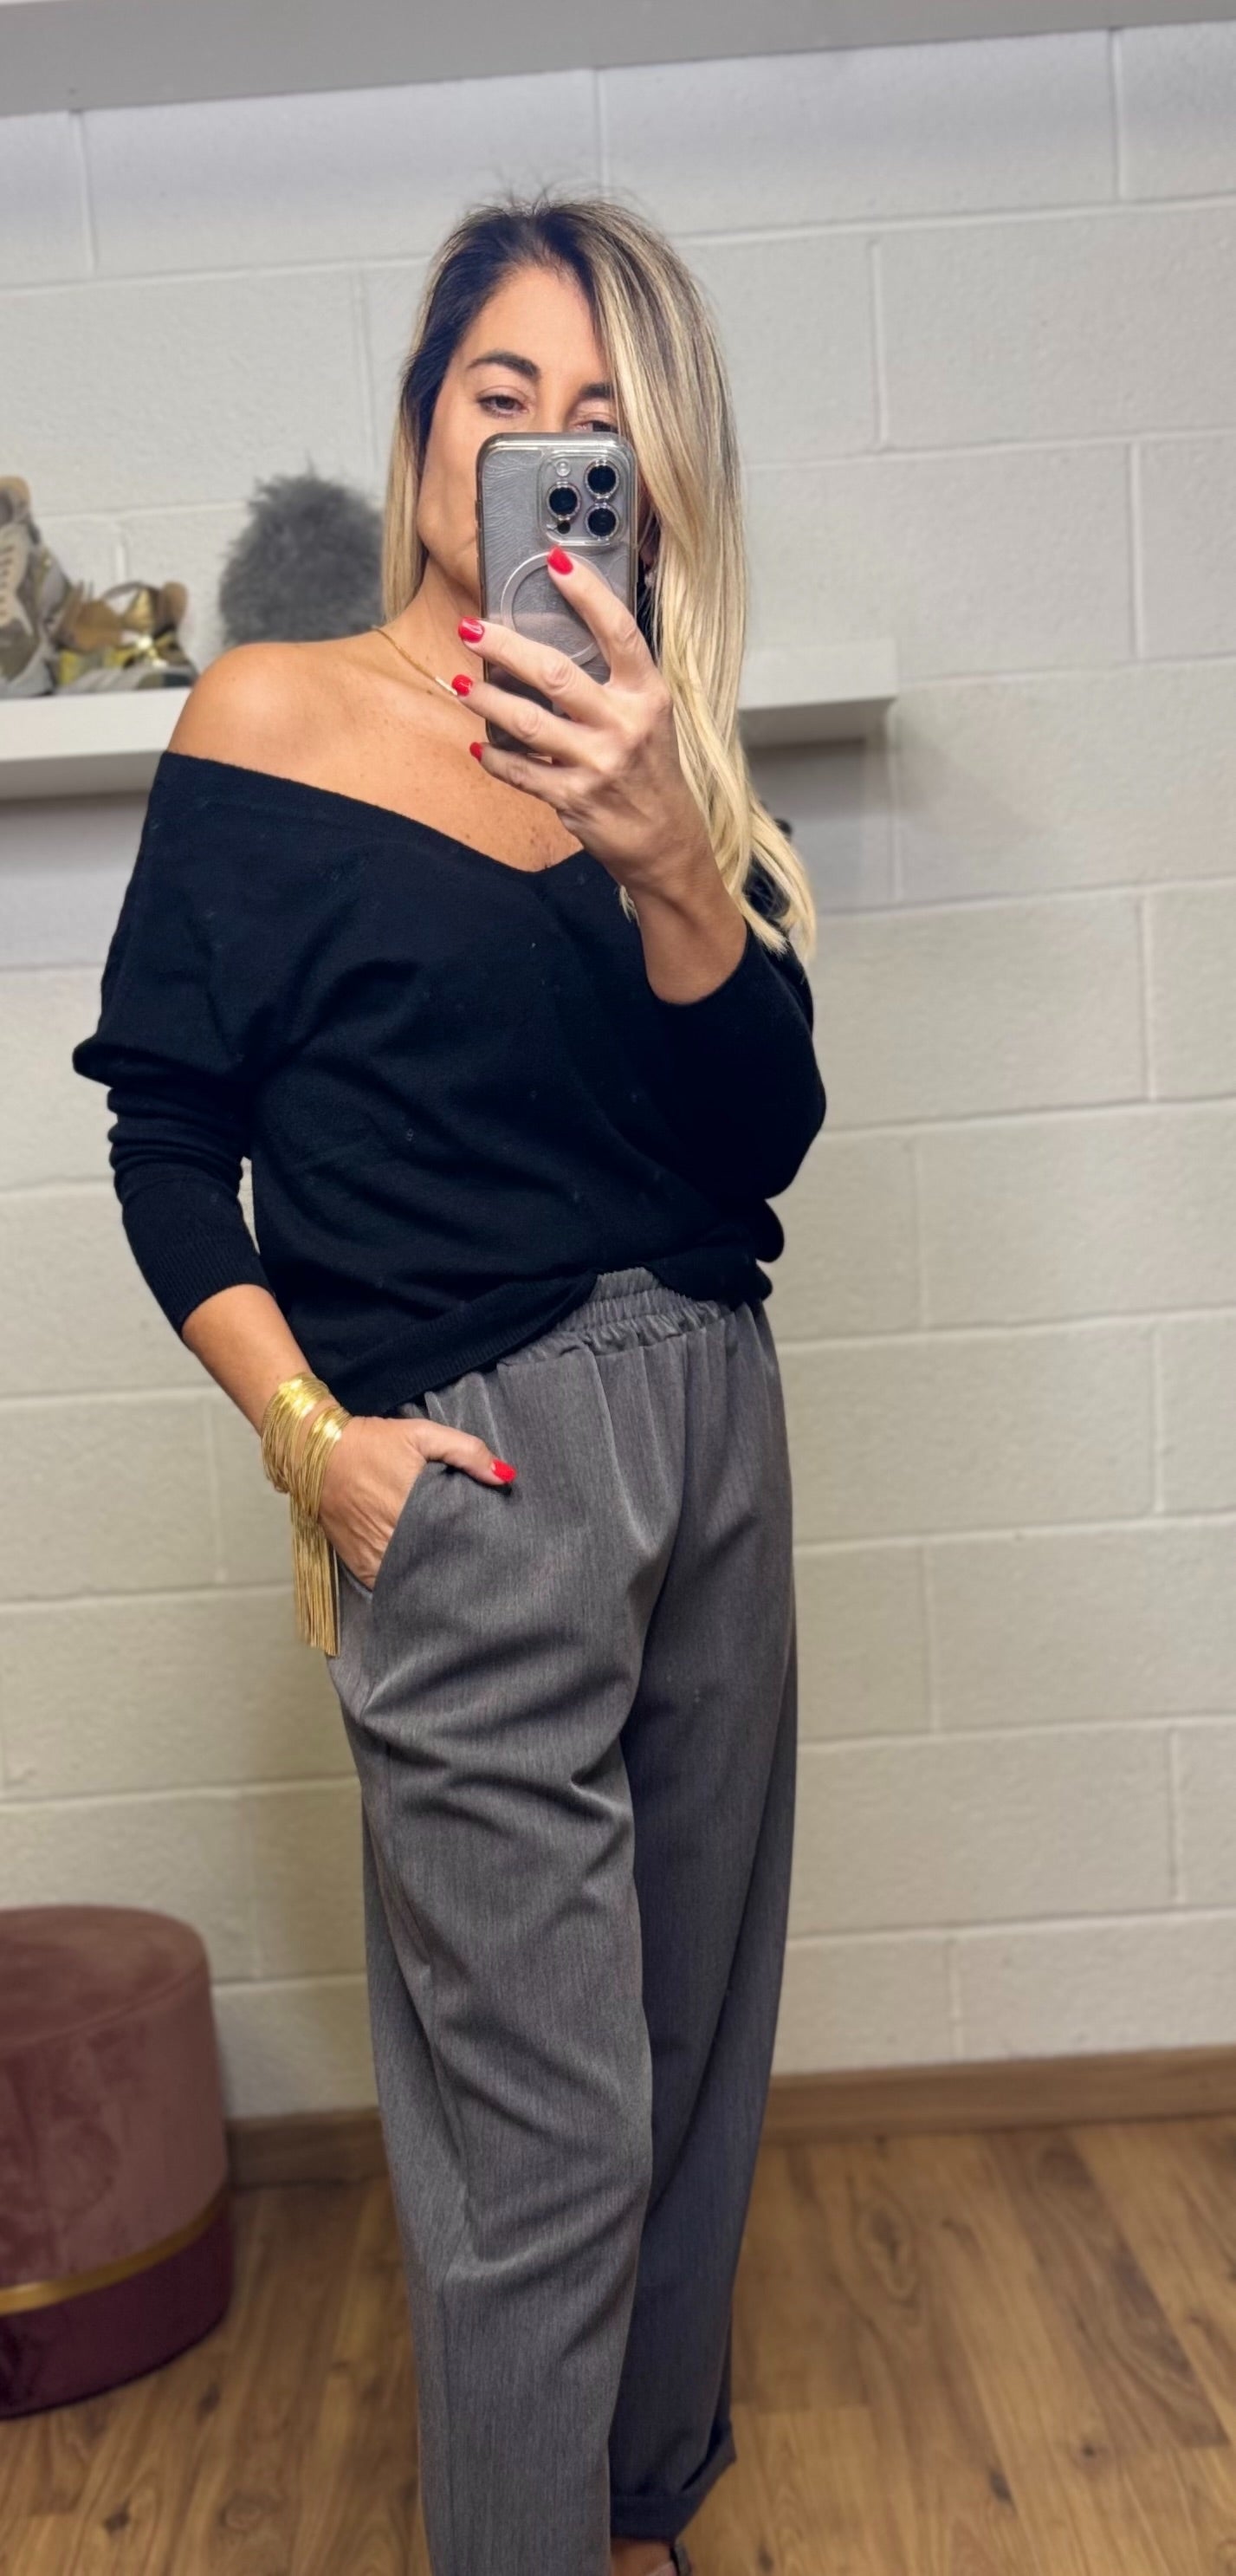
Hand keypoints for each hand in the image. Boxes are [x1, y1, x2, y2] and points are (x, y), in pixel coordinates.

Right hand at [314, 1413, 515, 1592]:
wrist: (317, 1454)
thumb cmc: (373, 1443)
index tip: (489, 1547)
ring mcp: (375, 1555)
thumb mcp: (422, 1435)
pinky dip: (402, 1581)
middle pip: (437, 1562)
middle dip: (455, 1563)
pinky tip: (417, 1576)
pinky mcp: (359, 1564)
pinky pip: (387, 1583)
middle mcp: (395, 1538)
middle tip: (475, 1562)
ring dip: (429, 1575)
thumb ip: (466, 1452)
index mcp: (416, 1508)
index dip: (474, 1545)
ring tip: (449, 1572)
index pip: (457, 1540)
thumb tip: (505, 1476)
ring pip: (412, 1577)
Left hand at [453, 549, 713, 897]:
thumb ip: (614, 680)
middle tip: (472, 629)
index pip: (618, 631)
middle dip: (505, 647)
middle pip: (555, 673)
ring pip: (527, 723)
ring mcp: (598, 764)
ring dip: (486, 700)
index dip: (586, 593)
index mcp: (647, 695)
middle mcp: (625, 725)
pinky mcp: (573, 799)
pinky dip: (494, 757)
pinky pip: (520, 772)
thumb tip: (560, 635)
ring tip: (462, 684)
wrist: (665, 840)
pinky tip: (479, 743)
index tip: (555, 561)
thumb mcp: (648, 716)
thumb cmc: (650, 770)